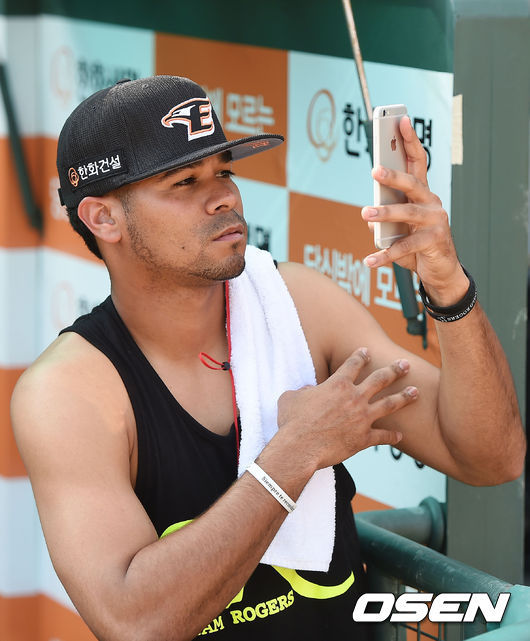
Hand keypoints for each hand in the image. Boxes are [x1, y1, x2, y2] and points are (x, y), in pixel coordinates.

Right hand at [276, 347, 417, 469]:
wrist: (301, 447)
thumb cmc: (292, 421)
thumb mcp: (291, 397)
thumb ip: (303, 391)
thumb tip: (308, 391)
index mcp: (338, 384)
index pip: (353, 364)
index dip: (361, 356)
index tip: (367, 351)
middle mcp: (354, 397)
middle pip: (380, 379)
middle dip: (395, 370)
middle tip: (405, 365)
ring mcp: (362, 418)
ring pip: (389, 404)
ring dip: (404, 397)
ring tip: (416, 392)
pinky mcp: (364, 438)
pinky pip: (383, 436)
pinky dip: (392, 437)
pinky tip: (400, 436)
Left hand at [361, 117, 468, 305]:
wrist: (440, 271)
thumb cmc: (417, 245)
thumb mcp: (397, 229)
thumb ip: (383, 220)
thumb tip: (369, 217)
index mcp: (422, 194)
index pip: (417, 162)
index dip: (410, 141)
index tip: (401, 121)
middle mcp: (432, 203)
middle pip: (413, 184)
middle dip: (394, 176)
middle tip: (375, 170)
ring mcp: (436, 221)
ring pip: (408, 213)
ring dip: (385, 213)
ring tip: (365, 213)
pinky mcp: (434, 241)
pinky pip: (405, 247)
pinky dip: (385, 255)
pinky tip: (369, 259)